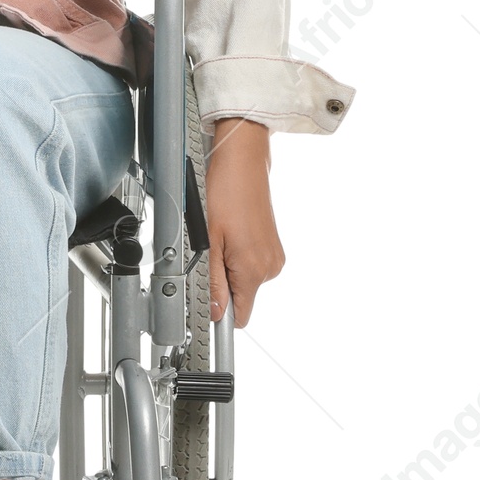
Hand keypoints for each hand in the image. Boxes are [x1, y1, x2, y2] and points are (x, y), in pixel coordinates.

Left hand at [204, 117, 283, 326]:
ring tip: (221, 237)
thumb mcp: (208, 240)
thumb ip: (212, 280)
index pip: (240, 317)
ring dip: (228, 268)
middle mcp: (270, 267)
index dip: (220, 312)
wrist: (243, 163)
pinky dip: (238, 257)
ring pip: (245, 281)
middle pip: (241, 297)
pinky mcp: (273, 248)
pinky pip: (251, 266)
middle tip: (209, 250)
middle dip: (222, 283)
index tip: (206, 300)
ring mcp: (274, 257)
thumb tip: (214, 312)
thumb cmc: (224, 192)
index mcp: (255, 270)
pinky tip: (231, 234)